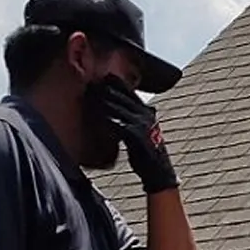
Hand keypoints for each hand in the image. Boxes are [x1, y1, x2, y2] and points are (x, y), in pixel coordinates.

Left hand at [92, 78, 179, 193]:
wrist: (159, 172)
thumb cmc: (148, 153)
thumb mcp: (144, 131)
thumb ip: (134, 119)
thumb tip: (119, 114)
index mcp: (147, 112)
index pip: (130, 92)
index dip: (116, 83)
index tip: (102, 77)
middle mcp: (146, 115)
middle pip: (122, 97)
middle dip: (106, 90)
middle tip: (91, 84)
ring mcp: (142, 125)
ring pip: (119, 109)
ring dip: (104, 102)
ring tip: (90, 96)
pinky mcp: (137, 137)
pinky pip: (119, 125)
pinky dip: (108, 121)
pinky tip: (97, 117)